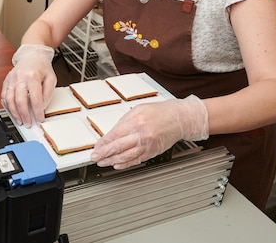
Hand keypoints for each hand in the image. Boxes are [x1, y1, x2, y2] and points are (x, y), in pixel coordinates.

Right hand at [1, 44, 56, 126]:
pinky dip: (8, 105)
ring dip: (15, 113)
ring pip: (10, 100)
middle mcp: (20, 77)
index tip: (40, 119)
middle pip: (20, 101)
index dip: (37, 112)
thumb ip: (48, 93)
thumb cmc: (42, 66)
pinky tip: (13, 111)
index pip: (35, 99)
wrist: (32, 54)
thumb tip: (43, 106)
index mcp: (32, 76)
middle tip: (29, 123)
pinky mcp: (6, 81)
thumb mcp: (51, 78)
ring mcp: (11, 79)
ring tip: (20, 120)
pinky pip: (4, 96)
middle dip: (25, 115)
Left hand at [90, 95, 208, 168]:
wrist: (180, 118)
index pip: (113, 136)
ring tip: (103, 163)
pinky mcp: (152, 152)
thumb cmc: (160, 112)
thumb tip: (112, 133)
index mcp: (135, 123)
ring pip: (126, 157)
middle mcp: (141, 135)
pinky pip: (136, 160)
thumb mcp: (138, 110)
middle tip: (95, 158)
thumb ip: (124, 122)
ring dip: (112, 161)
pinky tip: (117, 165)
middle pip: (117, 148)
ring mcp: (147, 145)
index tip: (95, 148)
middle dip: (104, 155)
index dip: (102, 144)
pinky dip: (125, 164)